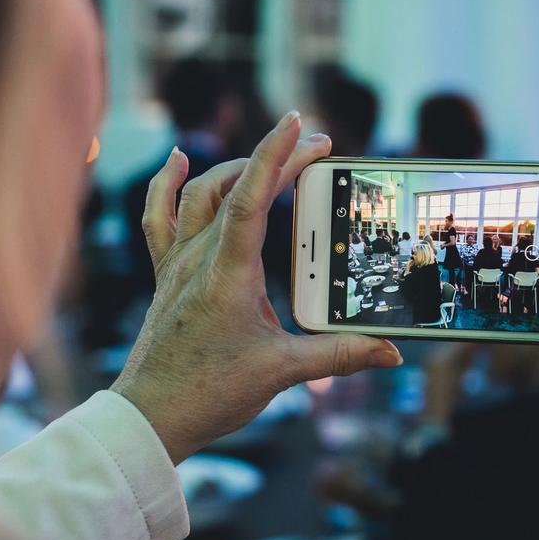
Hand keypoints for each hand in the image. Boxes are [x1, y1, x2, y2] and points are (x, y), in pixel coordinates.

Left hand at [112, 112, 403, 463]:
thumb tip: (389, 351)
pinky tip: (178, 160)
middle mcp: (198, 258)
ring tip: (272, 158)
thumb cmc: (209, 394)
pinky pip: (159, 217)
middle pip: (235, 188)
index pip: (253, 198)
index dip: (277, 155)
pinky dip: (167, 184)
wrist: (149, 416)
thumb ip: (338, 355)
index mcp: (227, 274)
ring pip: (199, 194)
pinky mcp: (165, 275)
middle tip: (318, 149)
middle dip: (278, 159)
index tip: (301, 124)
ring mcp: (176, 263)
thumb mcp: (281, 371)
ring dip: (236, 168)